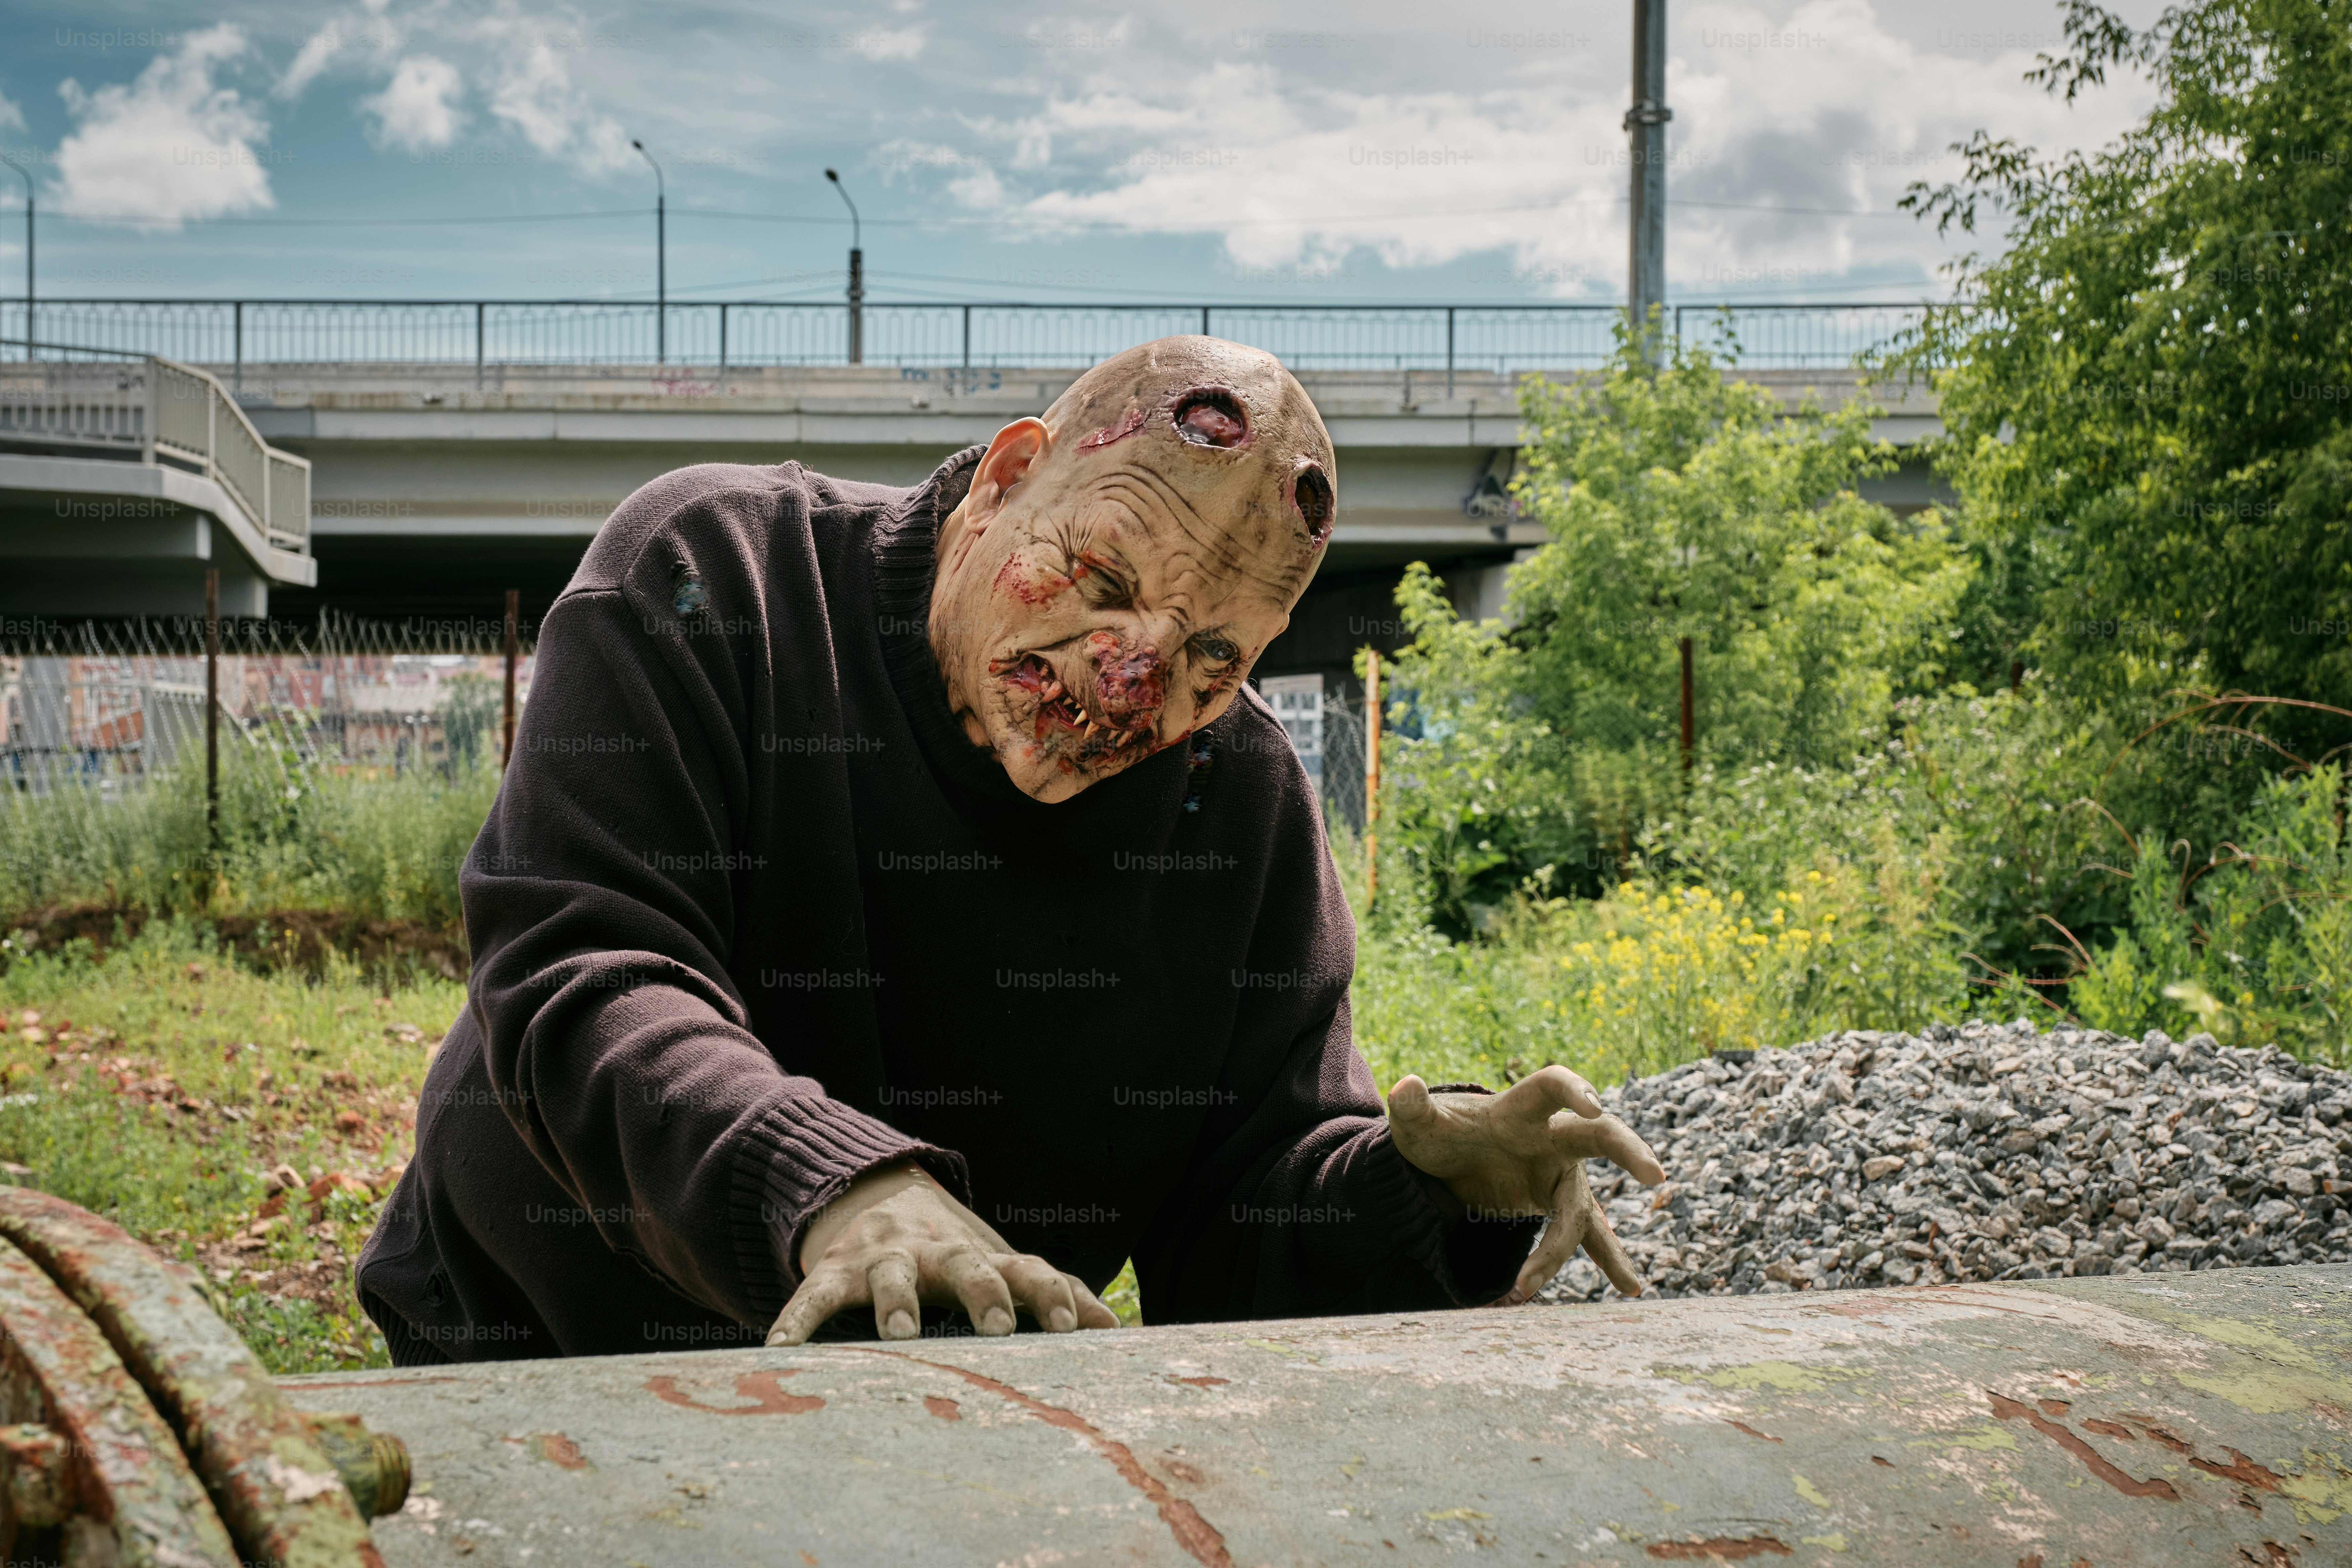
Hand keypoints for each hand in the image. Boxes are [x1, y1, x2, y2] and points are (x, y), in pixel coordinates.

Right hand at [766, 1163, 1120, 1345]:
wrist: (879, 1194)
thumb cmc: (954, 1253)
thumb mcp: (1002, 1265)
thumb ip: (1054, 1293)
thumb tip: (1117, 1328)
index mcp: (982, 1257)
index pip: (1027, 1268)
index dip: (1052, 1295)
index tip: (1072, 1329)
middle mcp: (937, 1252)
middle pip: (967, 1264)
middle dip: (983, 1294)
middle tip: (996, 1328)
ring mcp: (884, 1258)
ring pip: (891, 1275)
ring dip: (895, 1302)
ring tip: (899, 1334)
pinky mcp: (836, 1269)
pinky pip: (814, 1295)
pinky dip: (797, 1319)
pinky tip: (781, 1348)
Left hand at [1386, 1066, 1664, 1304]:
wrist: (1447, 1161)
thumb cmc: (1438, 1134)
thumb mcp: (1418, 1124)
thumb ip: (1412, 1107)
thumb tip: (1405, 1087)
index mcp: (1521, 1109)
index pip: (1553, 1087)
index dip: (1574, 1090)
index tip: (1594, 1104)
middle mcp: (1552, 1137)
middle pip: (1600, 1136)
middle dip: (1628, 1152)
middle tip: (1654, 1174)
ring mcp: (1561, 1173)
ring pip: (1585, 1206)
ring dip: (1595, 1246)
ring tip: (1611, 1283)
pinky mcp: (1559, 1204)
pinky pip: (1588, 1235)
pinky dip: (1608, 1260)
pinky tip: (1632, 1287)